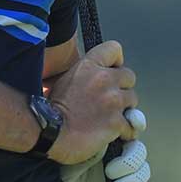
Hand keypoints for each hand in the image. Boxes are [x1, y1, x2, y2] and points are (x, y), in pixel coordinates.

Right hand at [44, 41, 137, 164]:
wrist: (48, 132)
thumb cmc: (50, 109)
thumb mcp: (63, 80)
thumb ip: (84, 75)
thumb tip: (92, 80)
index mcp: (88, 65)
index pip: (114, 49)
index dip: (115, 61)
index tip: (112, 71)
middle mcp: (103, 79)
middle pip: (129, 76)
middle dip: (122, 87)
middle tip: (111, 98)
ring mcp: (112, 101)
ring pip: (132, 99)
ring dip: (124, 108)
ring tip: (110, 116)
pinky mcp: (116, 122)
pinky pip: (131, 125)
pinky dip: (125, 130)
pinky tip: (115, 133)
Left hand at [61, 109, 150, 181]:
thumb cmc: (61, 164)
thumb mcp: (80, 148)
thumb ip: (101, 138)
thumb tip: (120, 127)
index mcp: (108, 135)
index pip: (130, 124)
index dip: (136, 121)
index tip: (134, 123)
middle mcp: (118, 153)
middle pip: (138, 150)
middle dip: (129, 160)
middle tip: (109, 171)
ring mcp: (122, 175)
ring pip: (142, 172)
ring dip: (131, 181)